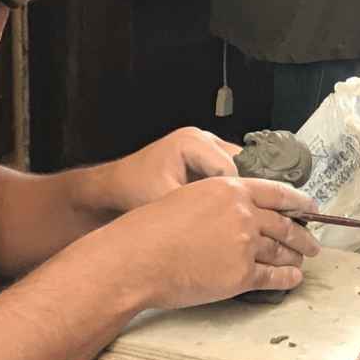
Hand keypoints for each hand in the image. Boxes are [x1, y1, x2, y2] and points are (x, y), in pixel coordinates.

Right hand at [83, 177, 320, 310]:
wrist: (138, 258)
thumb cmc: (151, 229)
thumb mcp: (187, 197)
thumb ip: (217, 202)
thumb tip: (236, 213)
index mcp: (229, 189)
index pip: (276, 192)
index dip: (298, 201)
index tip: (310, 207)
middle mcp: (243, 214)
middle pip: (284, 223)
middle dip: (302, 234)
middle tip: (312, 241)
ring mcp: (244, 246)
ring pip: (280, 251)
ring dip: (295, 256)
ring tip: (302, 260)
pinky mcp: (240, 275)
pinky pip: (272, 277)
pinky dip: (286, 278)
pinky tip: (293, 278)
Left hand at [101, 127, 241, 212]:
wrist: (119, 184)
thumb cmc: (134, 190)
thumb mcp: (163, 200)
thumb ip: (194, 206)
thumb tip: (225, 221)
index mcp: (192, 141)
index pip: (230, 169)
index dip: (232, 196)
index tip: (229, 219)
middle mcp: (202, 137)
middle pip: (240, 164)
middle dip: (238, 191)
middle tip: (235, 217)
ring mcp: (206, 143)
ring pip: (239, 166)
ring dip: (236, 189)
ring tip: (230, 213)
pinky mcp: (207, 154)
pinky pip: (229, 170)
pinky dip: (229, 187)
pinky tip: (224, 206)